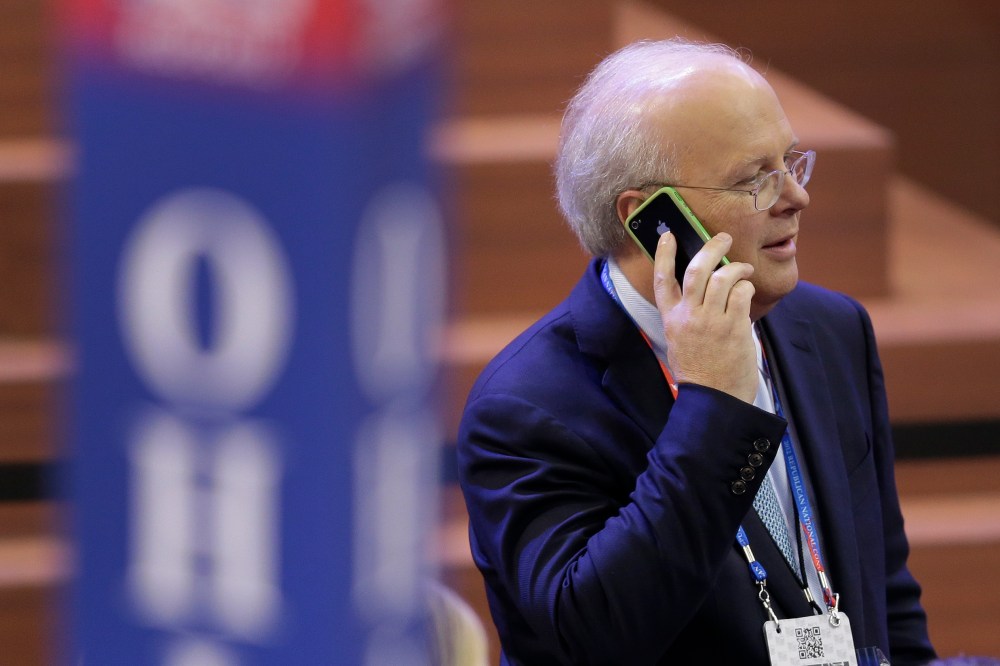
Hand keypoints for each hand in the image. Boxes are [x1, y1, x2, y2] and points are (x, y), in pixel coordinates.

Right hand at [652, 232, 757, 402]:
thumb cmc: (699, 373)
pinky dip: (746, 288)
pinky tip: (747, 292)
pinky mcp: (733, 327)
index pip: (663, 279)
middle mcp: (688, 317)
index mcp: (671, 319)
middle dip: (712, 248)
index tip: (668, 235)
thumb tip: (706, 287)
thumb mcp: (681, 341)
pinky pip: (741, 295)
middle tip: (723, 238)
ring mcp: (711, 321)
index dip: (665, 254)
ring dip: (736, 268)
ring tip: (744, 269)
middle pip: (697, 269)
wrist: (713, 399)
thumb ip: (687, 315)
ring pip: (722, 278)